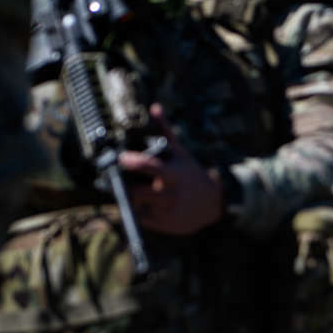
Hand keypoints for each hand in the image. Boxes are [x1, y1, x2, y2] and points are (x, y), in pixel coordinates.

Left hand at [120, 104, 223, 235]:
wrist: (213, 203)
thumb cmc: (191, 175)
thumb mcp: (181, 153)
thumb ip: (165, 131)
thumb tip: (154, 107)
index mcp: (174, 174)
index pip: (151, 166)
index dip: (133, 161)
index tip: (121, 158)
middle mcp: (171, 194)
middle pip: (137, 190)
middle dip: (126, 185)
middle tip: (120, 179)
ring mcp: (168, 211)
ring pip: (137, 205)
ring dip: (131, 198)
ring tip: (132, 191)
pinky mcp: (165, 225)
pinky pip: (142, 218)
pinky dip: (138, 211)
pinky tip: (144, 204)